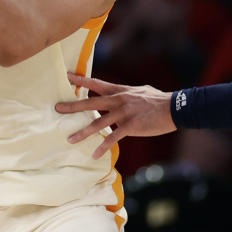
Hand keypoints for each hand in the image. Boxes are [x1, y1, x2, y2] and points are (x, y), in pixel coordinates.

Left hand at [56, 73, 175, 158]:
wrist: (174, 107)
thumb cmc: (157, 100)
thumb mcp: (138, 91)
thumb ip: (125, 94)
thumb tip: (118, 96)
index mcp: (119, 90)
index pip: (96, 84)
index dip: (80, 80)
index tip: (66, 76)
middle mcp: (118, 100)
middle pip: (90, 102)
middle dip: (72, 106)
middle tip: (57, 108)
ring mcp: (124, 113)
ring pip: (98, 122)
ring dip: (83, 132)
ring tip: (70, 139)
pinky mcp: (131, 125)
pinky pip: (113, 137)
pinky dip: (103, 146)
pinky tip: (95, 154)